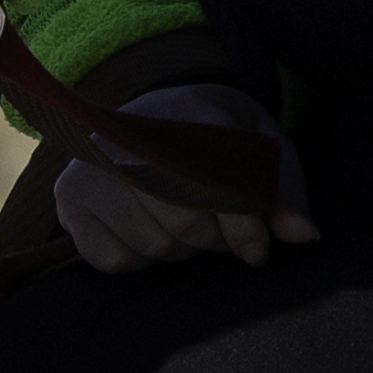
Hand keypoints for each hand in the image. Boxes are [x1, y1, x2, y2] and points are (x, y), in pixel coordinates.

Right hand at [53, 88, 318, 272]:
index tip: (257, 248)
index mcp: (187, 113)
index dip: (244, 226)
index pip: (216, 184)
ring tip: (179, 218)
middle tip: (217, 227)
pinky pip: (117, 260)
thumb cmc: (214, 138)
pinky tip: (145, 225)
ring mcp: (92, 166)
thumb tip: (304, 234)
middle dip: (213, 240)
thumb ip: (281, 189)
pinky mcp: (69, 198)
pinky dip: (139, 258)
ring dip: (178, 248)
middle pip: (186, 223)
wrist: (153, 115)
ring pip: (154, 245)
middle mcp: (128, 136)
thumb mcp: (259, 148)